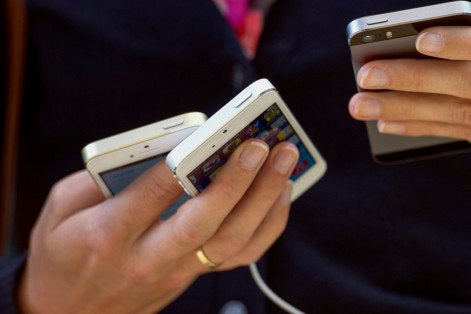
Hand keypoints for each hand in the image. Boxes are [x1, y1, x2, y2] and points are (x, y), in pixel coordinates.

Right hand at [18, 139, 298, 312]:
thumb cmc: (62, 253)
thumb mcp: (59, 209)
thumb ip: (102, 177)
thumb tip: (158, 147)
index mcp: (107, 235)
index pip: (152, 194)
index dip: (185, 162)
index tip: (211, 132)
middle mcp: (147, 258)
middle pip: (202, 222)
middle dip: (237, 181)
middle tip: (261, 145)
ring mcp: (175, 273)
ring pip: (231, 242)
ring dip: (264, 201)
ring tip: (285, 162)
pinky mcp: (192, 278)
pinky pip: (240, 256)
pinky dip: (268, 225)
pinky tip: (281, 193)